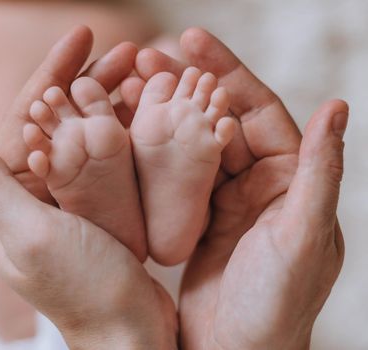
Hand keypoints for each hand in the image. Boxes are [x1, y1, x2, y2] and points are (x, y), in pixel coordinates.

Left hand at [0, 27, 177, 348]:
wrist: (128, 328)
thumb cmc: (83, 288)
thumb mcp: (31, 236)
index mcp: (10, 197)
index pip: (26, 118)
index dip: (52, 74)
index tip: (82, 38)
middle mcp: (37, 193)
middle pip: (61, 120)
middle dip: (92, 82)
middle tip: (128, 52)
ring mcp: (72, 198)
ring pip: (90, 136)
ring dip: (115, 102)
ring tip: (145, 74)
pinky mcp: (101, 206)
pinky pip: (112, 160)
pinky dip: (130, 134)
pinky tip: (150, 113)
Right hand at [133, 28, 346, 348]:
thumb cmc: (275, 306)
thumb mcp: (302, 238)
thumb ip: (320, 173)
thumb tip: (336, 106)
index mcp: (288, 179)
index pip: (256, 111)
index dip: (226, 73)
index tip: (191, 40)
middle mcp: (258, 182)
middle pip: (218, 119)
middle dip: (185, 86)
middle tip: (147, 57)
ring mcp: (224, 198)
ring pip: (192, 143)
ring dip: (165, 115)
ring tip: (130, 86)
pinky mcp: (196, 216)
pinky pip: (175, 175)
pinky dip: (154, 152)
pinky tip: (129, 131)